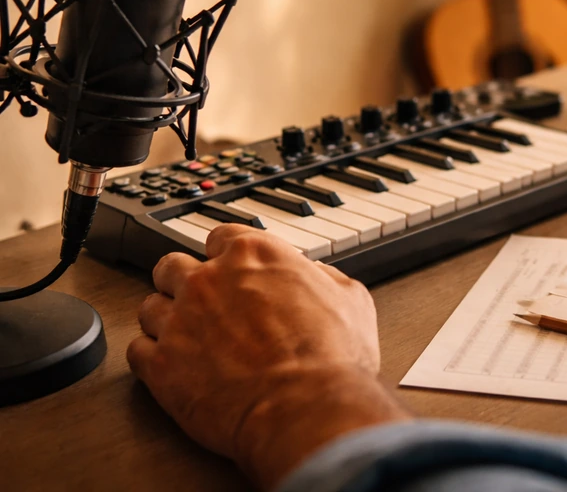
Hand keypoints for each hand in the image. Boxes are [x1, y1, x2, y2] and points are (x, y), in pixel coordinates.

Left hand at [127, 225, 409, 490]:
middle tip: (200, 300)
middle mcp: (209, 279)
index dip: (225, 253)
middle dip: (184, 280)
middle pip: (172, 264)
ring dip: (165, 318)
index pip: (220, 235)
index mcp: (254, 254)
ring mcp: (179, 320)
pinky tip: (171, 364)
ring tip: (184, 335)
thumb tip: (315, 276)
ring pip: (149, 305)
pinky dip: (152, 356)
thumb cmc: (331, 357)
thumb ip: (323, 277)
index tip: (228, 267)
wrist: (306, 408)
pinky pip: (138, 349)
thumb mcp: (351, 298)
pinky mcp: (160, 364)